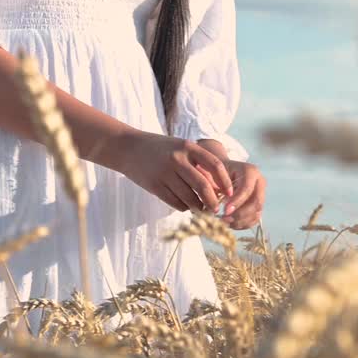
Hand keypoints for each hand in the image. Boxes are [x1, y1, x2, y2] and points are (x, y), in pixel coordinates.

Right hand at [109, 131, 234, 213]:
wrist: (127, 148)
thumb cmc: (159, 149)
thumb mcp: (179, 147)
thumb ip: (197, 162)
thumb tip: (218, 188)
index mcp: (187, 147)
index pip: (215, 165)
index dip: (225, 182)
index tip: (230, 194)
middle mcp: (176, 159)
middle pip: (203, 186)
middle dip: (212, 201)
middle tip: (216, 210)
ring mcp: (164, 173)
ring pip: (189, 198)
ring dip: (198, 207)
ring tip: (201, 209)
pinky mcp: (154, 186)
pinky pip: (175, 203)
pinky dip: (184, 207)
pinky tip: (184, 205)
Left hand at [200, 149, 264, 229]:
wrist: (222, 171)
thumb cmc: (216, 171)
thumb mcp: (213, 173)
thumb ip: (214, 184)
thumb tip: (210, 200)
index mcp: (250, 171)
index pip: (247, 189)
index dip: (237, 202)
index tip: (224, 211)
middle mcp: (259, 182)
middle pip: (256, 203)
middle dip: (240, 214)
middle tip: (224, 220)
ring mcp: (261, 194)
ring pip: (256, 212)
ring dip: (241, 221)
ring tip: (225, 223)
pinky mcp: (258, 204)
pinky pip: (255, 218)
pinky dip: (244, 224)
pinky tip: (231, 224)